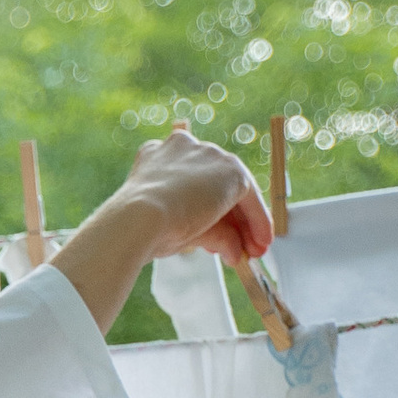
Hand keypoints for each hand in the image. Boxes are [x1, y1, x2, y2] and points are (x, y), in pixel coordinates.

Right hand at [122, 126, 271, 265]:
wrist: (138, 219)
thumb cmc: (142, 229)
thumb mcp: (173, 228)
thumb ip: (205, 232)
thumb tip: (230, 250)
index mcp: (157, 157)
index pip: (191, 182)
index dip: (206, 211)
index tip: (215, 234)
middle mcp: (184, 147)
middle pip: (215, 185)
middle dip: (231, 218)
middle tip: (242, 245)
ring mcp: (208, 154)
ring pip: (233, 190)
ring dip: (247, 222)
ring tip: (253, 250)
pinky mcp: (230, 169)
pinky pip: (249, 196)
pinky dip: (257, 220)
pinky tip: (259, 242)